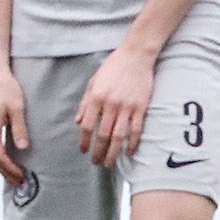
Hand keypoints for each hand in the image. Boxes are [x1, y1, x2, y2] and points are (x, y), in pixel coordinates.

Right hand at [0, 63, 30, 186]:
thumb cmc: (7, 88)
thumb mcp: (17, 107)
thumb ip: (19, 128)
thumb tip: (23, 149)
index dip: (10, 169)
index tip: (23, 178)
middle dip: (6, 173)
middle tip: (21, 184)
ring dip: (3, 167)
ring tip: (17, 176)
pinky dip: (1, 157)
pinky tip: (10, 160)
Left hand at [76, 43, 155, 167]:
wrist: (135, 55)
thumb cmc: (112, 67)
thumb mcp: (93, 82)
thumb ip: (85, 103)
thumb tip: (78, 122)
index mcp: (96, 97)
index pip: (87, 125)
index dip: (84, 141)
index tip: (83, 150)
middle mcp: (110, 104)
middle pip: (103, 135)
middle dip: (98, 152)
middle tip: (96, 162)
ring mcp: (127, 107)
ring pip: (119, 136)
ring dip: (114, 152)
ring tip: (109, 163)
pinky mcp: (141, 107)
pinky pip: (137, 129)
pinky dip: (134, 143)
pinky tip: (130, 152)